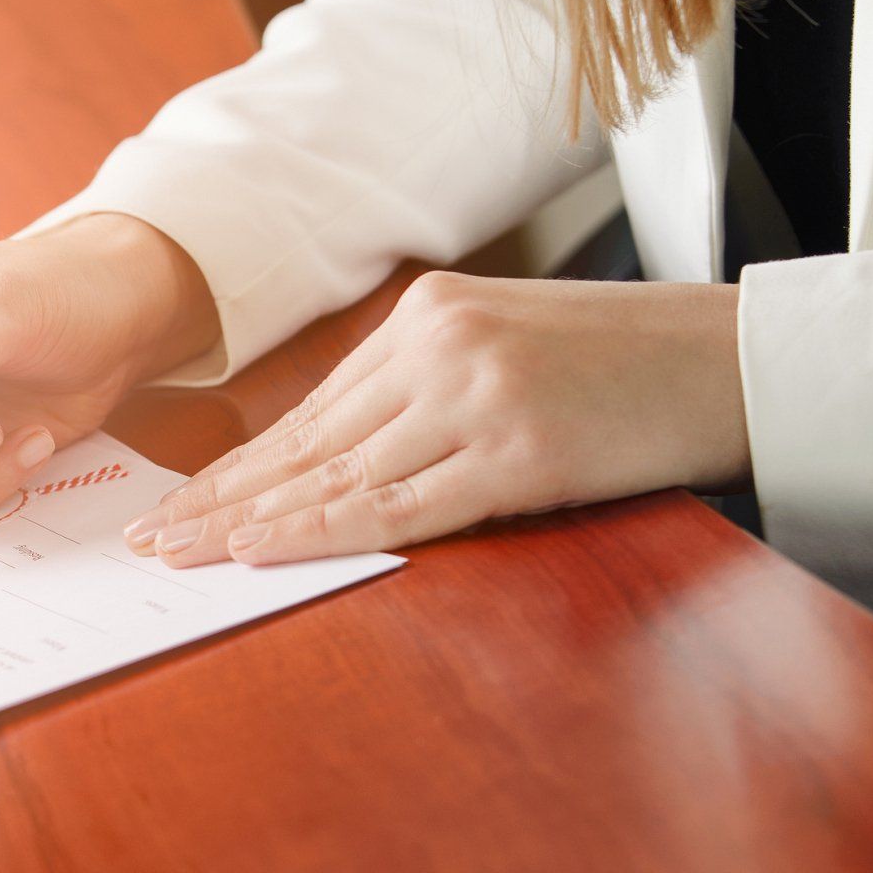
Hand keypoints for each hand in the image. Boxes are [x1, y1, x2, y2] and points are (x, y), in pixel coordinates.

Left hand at [123, 271, 749, 566]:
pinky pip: (399, 506)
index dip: (237, 465)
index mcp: (424, 318)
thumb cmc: (614, 361)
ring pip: (336, 474)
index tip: (178, 501)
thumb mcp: (500, 346)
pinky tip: (262, 549)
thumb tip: (334, 453)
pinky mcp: (513, 452)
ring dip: (249, 521)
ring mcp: (472, 398)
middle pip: (304, 441)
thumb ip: (420, 387)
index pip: (310, 410)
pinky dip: (322, 531)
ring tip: (181, 554)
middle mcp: (434, 349)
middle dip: (218, 496)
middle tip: (148, 535)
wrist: (724, 355)